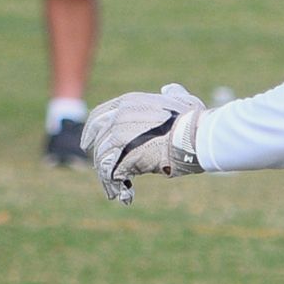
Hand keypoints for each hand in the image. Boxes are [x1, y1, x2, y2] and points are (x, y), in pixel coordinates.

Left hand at [81, 83, 206, 204]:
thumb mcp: (181, 100)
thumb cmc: (194, 119)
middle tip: (99, 169)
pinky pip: (110, 174)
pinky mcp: (123, 157)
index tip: (87, 143)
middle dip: (97, 155)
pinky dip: (113, 186)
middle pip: (99, 140)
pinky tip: (123, 194)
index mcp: (128, 103)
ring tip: (115, 189)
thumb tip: (168, 89)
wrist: (196, 136)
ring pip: (102, 159)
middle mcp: (119, 118)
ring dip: (107, 176)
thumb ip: (171, 94)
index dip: (90, 131)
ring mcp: (119, 137)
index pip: (99, 115)